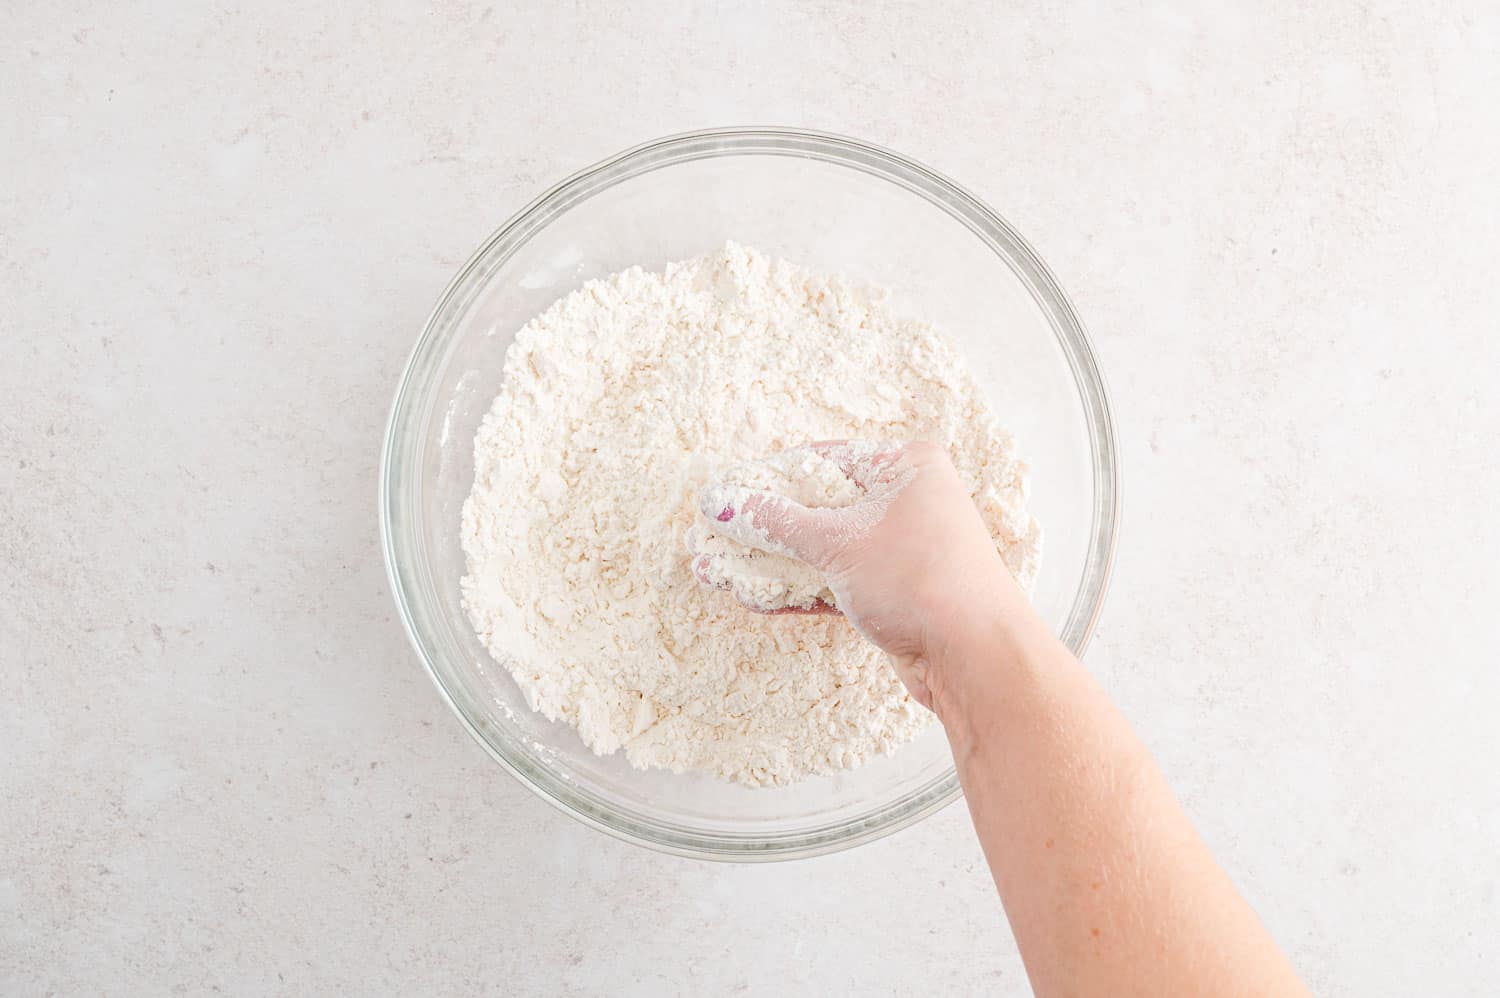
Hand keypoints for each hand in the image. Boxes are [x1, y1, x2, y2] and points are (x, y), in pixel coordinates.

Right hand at [691, 440, 1025, 710]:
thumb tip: (720, 504)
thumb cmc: (919, 578)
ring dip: (768, 563)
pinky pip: (831, 584)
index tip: (722, 493)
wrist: (977, 656)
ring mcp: (898, 551)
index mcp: (905, 466)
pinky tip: (746, 595)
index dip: (767, 477)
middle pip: (816, 507)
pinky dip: (792, 590)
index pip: (821, 460)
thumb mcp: (838, 542)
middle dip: (761, 526)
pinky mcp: (890, 595)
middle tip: (708, 533)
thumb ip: (775, 523)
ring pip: (819, 551)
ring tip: (712, 570)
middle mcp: (905, 502)